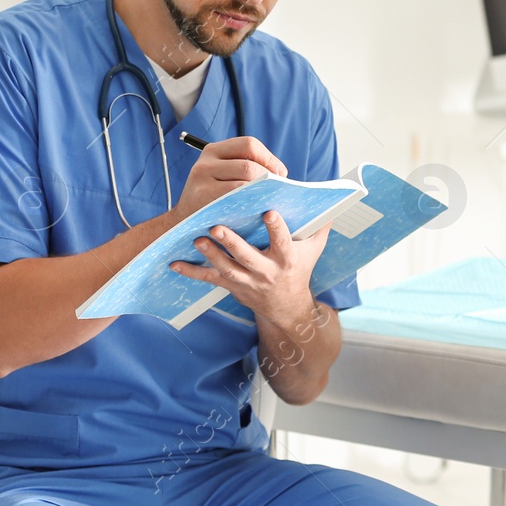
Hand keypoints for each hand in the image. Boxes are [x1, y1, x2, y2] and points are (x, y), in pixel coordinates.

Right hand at [168, 136, 287, 224]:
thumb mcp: (222, 175)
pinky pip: (235, 198)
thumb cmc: (213, 198)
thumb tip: (281, 173)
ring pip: (243, 182)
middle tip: (277, 191)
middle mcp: (205, 162)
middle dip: (268, 178)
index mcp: (213, 151)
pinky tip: (256, 209)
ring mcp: (201, 180)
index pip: (249, 144)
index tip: (280, 173)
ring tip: (269, 200)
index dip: (269, 158)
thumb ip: (244, 167)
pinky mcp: (202, 198)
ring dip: (262, 192)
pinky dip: (251, 202)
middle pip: (249, 165)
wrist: (184, 221)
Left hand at [169, 213, 330, 327]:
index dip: (277, 228)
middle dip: (231, 243)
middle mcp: (266, 271)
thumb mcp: (314, 249)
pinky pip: (210, 279)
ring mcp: (247, 281)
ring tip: (197, 240)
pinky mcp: (232, 286)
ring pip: (227, 268)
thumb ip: (320, 225)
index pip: (283, 242)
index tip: (270, 211)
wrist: (287, 307)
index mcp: (287, 259)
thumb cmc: (300, 269)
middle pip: (247, 257)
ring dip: (210, 255)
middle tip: (217, 227)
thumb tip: (331, 198)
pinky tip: (175, 264)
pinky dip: (191, 273)